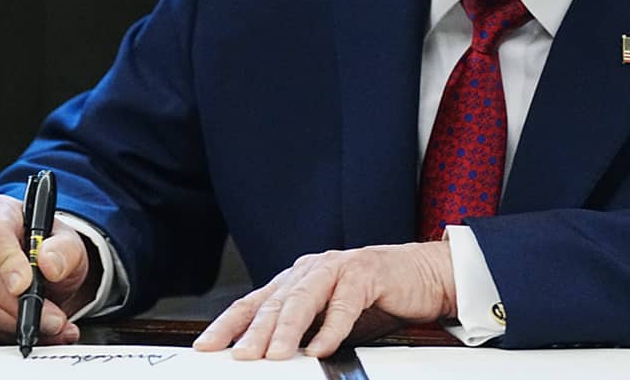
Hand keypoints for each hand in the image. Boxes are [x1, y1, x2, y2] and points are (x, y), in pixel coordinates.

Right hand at [0, 194, 95, 344]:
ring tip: (49, 326)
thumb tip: (50, 264)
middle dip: (20, 305)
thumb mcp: (66, 240)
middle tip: (52, 318)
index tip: (26, 285)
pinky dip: (9, 332)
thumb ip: (65, 249)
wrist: (35, 259)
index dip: (8, 262)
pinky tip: (33, 330)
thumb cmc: (42, 244)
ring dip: (16, 324)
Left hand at [194, 242, 455, 359]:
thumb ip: (302, 333)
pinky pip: (345, 304)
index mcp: (296, 280)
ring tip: (276, 355)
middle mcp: (310, 270)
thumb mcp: (328, 319)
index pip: (254, 302)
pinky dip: (331, 328)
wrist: (423, 274)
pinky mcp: (366, 274)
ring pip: (303, 299)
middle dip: (254, 332)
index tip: (207, 346)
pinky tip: (322, 347)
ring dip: (287, 330)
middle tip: (240, 356)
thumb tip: (269, 360)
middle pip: (274, 302)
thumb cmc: (374, 298)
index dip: (228, 324)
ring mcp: (338, 268)